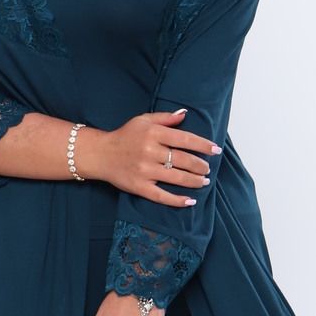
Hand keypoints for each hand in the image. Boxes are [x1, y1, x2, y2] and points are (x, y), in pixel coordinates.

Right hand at [86, 109, 219, 204]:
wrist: (100, 154)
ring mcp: (145, 171)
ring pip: (177, 178)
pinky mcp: (139, 187)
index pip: (185, 139)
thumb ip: (165, 118)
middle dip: (200, 166)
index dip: (203, 145)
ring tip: (203, 181)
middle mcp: (150, 152)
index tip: (215, 150)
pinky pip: (162, 196)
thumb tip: (184, 114)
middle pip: (184, 160)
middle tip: (207, 169)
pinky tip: (190, 201)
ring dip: (194, 181)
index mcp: (153, 133)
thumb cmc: (124, 136)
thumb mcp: (143, 120)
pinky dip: (177, 200)